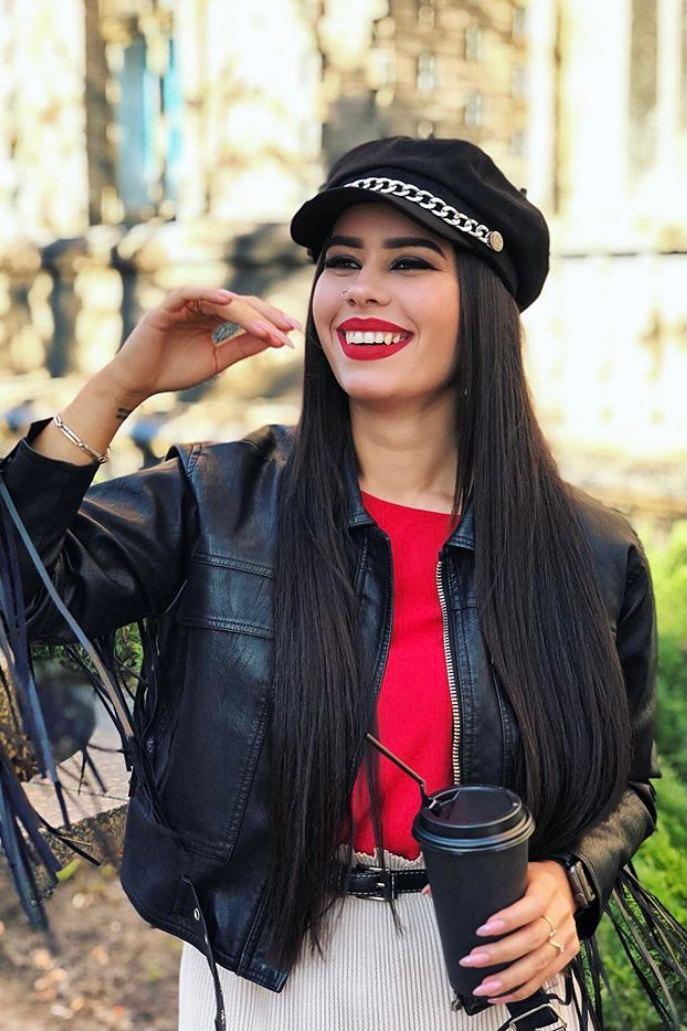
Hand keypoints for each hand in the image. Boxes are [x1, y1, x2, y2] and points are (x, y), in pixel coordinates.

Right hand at [104, 286, 301, 404]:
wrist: (140, 383)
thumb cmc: (174, 370)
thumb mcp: (217, 360)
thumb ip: (242, 347)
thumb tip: (274, 338)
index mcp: (213, 317)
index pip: (248, 313)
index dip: (271, 322)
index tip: (293, 335)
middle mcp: (202, 306)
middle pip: (241, 303)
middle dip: (267, 317)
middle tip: (289, 330)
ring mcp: (184, 304)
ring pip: (222, 300)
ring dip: (247, 314)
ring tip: (268, 329)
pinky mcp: (167, 307)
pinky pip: (190, 294)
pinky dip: (208, 294)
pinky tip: (229, 300)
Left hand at [437, 861, 579, 1004]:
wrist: (566, 884)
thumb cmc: (534, 878)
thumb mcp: (513, 869)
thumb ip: (476, 878)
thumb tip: (431, 890)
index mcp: (545, 888)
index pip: (530, 906)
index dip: (508, 919)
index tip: (482, 929)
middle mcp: (558, 913)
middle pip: (531, 939)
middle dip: (499, 954)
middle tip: (473, 960)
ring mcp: (564, 935)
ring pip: (538, 963)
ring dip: (508, 978)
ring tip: (484, 986)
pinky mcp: (566, 953)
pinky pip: (544, 977)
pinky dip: (522, 989)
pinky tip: (501, 994)